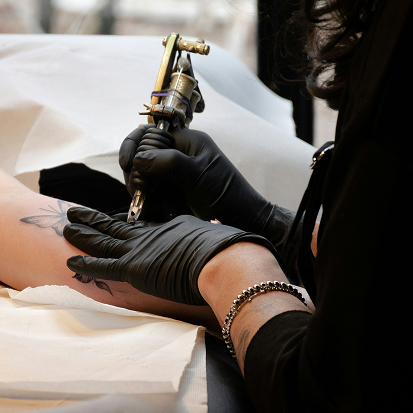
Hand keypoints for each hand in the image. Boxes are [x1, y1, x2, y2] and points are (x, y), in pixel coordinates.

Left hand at [63, 207, 277, 304]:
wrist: (224, 258)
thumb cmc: (227, 249)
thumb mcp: (215, 237)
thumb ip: (208, 239)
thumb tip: (221, 237)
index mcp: (170, 228)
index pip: (142, 225)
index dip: (125, 223)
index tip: (113, 221)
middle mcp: (152, 235)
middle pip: (117, 226)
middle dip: (95, 219)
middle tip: (77, 212)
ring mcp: (141, 250)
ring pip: (104, 240)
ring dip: (84, 233)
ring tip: (67, 225)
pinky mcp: (134, 267)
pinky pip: (103, 266)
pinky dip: (86, 264)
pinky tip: (70, 260)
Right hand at [119, 125, 275, 233]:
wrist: (240, 219)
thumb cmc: (225, 193)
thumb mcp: (198, 174)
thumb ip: (169, 163)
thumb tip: (138, 160)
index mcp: (185, 142)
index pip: (148, 134)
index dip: (134, 145)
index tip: (128, 164)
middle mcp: (175, 155)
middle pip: (140, 156)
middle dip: (136, 173)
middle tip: (142, 191)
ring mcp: (171, 175)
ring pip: (141, 176)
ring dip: (141, 190)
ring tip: (154, 206)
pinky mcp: (169, 193)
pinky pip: (149, 193)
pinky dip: (147, 202)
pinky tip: (156, 212)